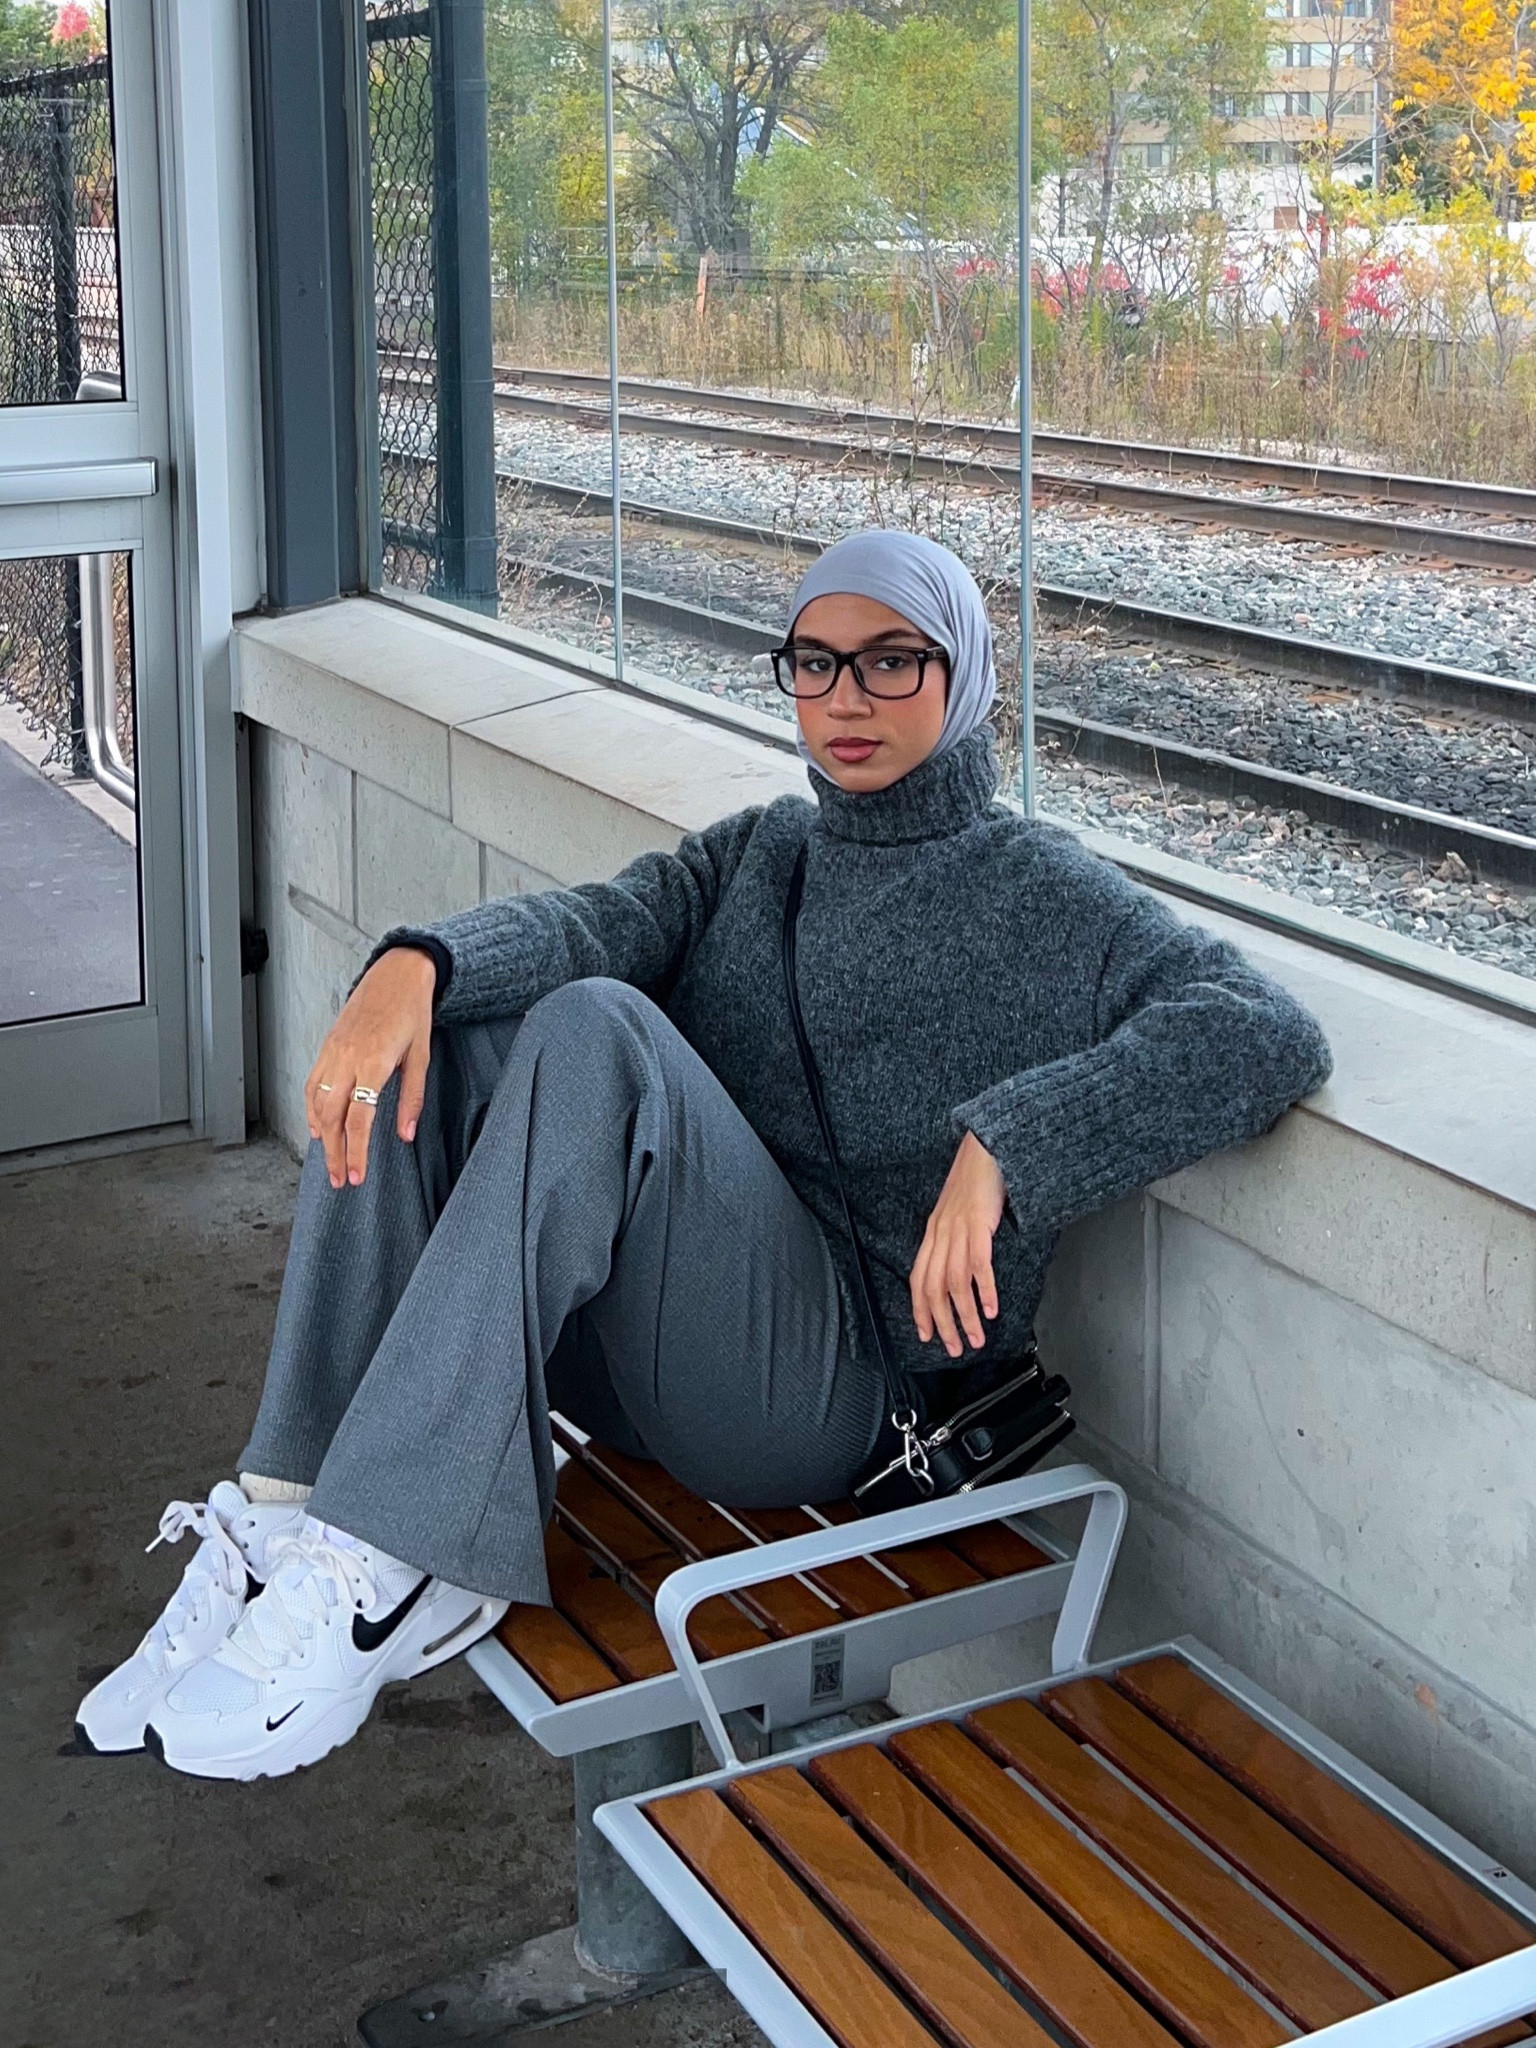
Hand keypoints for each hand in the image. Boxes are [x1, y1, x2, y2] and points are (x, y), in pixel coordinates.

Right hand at [304, 948, 436, 1189]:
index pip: (358, 1119)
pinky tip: (317, 1126)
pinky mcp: (326, 1046)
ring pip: (316, 1102)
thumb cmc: (412, 1012)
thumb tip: (405, 1135)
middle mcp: (346, 1058)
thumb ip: (412, 1098)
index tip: (355, 1176)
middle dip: (333, 1152)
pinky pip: (312, 1083)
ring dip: (320, 1135)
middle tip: (339, 1180)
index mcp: (373, 1063)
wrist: (396, 974)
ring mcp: (332, 1051)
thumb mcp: (421, 1056)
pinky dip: (311, 1109)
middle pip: (331, 1118)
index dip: (355, 1152)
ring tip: (329, 1159)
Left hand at [909, 1131, 1005, 1358]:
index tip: (926, 1335)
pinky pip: (978, 1264)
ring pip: (954, 1282)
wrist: (986, 1148)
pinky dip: (984, 1290)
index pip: (918, 1279)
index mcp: (932, 1233)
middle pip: (933, 1288)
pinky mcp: (979, 1224)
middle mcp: (940, 1234)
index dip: (920, 1310)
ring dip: (964, 1315)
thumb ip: (952, 1240)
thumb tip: (958, 1272)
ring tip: (976, 1337)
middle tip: (955, 1348)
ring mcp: (958, 1229)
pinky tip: (990, 1309)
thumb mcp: (955, 1213)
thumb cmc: (974, 1181)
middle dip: (942, 1324)